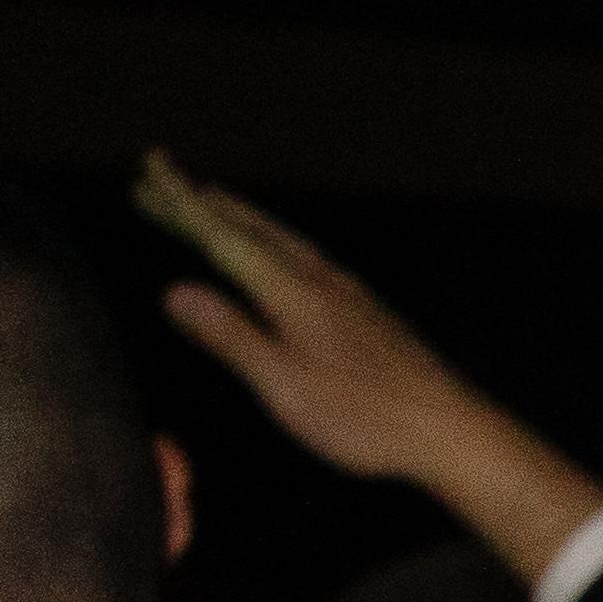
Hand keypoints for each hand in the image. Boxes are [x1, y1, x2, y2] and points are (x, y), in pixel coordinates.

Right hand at [137, 153, 602, 578]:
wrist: (452, 430)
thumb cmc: (367, 417)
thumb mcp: (284, 385)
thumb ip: (231, 335)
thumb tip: (175, 290)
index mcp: (293, 293)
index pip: (224, 236)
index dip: (182, 205)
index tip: (150, 171)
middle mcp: (321, 281)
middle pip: (250, 228)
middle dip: (202, 202)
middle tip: (161, 176)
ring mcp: (349, 294)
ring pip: (282, 239)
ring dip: (239, 216)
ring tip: (210, 199)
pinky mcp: (366, 312)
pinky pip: (305, 257)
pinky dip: (274, 242)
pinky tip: (279, 254)